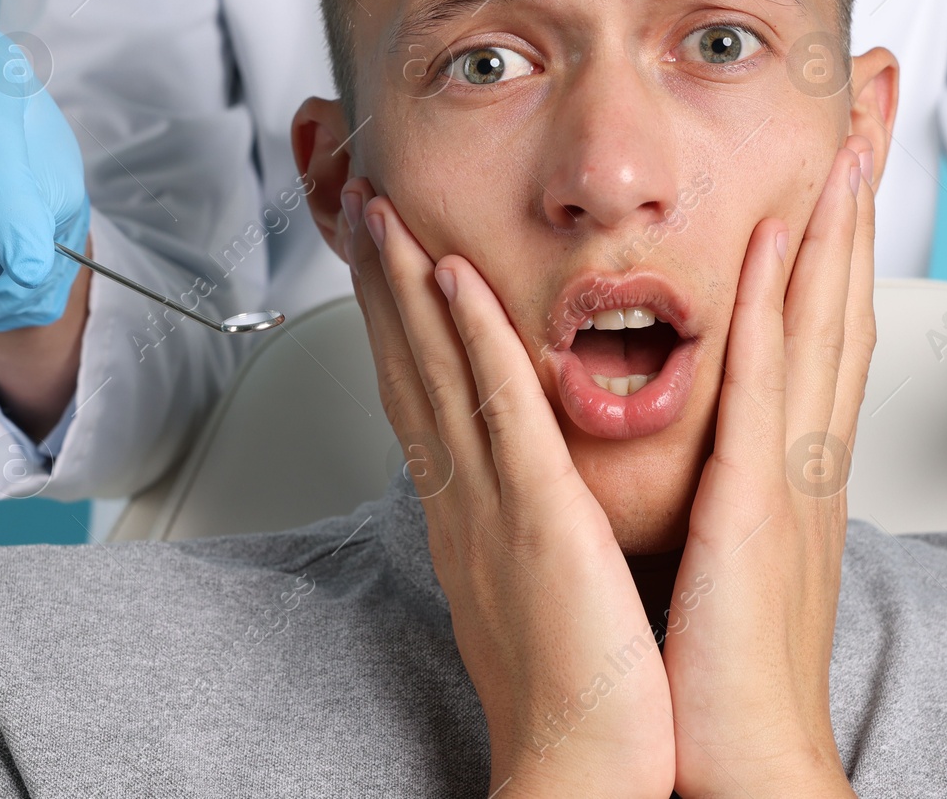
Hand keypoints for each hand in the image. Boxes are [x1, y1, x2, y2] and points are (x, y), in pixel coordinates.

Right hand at [345, 178, 675, 798]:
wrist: (584, 769)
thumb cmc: (575, 689)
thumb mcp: (535, 584)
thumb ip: (521, 523)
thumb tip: (522, 487)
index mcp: (472, 515)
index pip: (424, 395)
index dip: (398, 319)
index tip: (387, 256)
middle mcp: (464, 500)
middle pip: (410, 369)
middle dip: (381, 282)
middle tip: (361, 205)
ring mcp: (491, 505)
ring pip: (439, 372)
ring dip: (407, 284)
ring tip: (382, 210)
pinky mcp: (536, 519)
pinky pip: (497, 411)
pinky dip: (470, 339)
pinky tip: (450, 276)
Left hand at [663, 138, 872, 798]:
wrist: (746, 764)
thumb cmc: (730, 671)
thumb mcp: (739, 553)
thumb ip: (740, 486)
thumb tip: (730, 446)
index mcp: (796, 468)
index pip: (827, 327)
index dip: (841, 241)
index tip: (844, 165)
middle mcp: (808, 457)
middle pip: (842, 302)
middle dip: (858, 202)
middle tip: (871, 113)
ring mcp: (792, 475)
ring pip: (819, 324)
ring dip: (832, 226)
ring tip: (843, 139)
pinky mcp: (757, 506)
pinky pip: (766, 386)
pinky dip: (777, 307)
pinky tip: (778, 241)